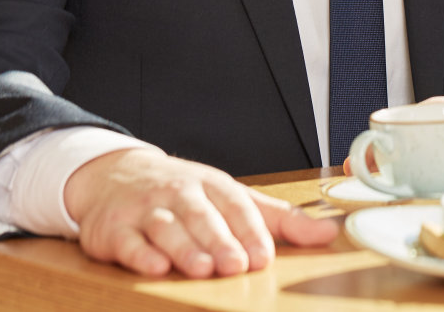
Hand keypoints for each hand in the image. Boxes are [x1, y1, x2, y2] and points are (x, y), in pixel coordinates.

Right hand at [64, 147, 339, 277]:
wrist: (115, 176)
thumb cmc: (185, 193)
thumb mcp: (232, 199)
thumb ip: (278, 220)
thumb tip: (329, 234)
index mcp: (213, 185)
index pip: (236, 204)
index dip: (251, 230)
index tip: (264, 255)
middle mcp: (180, 193)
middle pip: (202, 216)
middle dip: (220, 240)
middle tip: (236, 265)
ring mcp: (145, 209)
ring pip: (166, 227)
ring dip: (184, 247)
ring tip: (202, 268)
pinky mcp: (114, 229)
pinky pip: (128, 241)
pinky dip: (140, 253)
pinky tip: (155, 265)